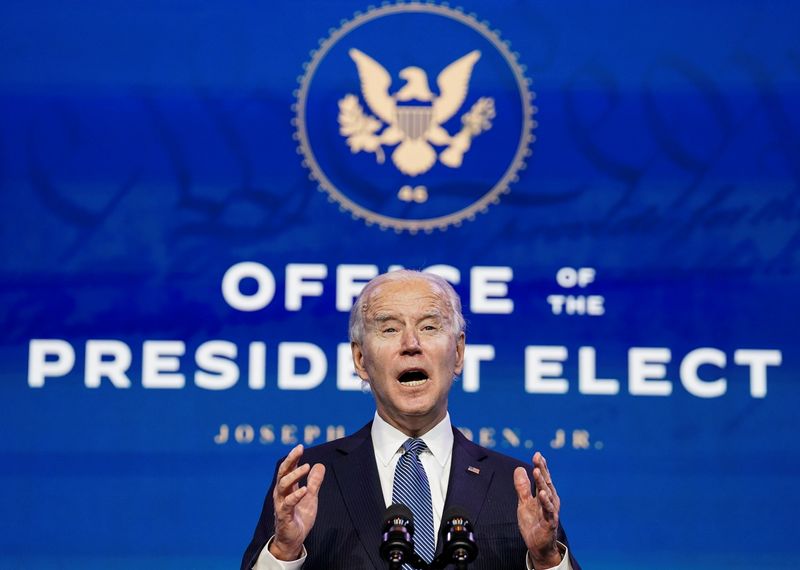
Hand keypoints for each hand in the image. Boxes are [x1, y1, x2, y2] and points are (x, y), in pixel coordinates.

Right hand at [269, 444, 325, 560]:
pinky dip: (296, 496)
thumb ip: (314, 482)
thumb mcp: (310, 497)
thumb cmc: (299, 517)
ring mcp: (281, 504)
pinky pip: (288, 504)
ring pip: (283, 485)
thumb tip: (319, 465)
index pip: (287, 469)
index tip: (300, 447)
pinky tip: (305, 490)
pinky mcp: (284, 516)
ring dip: (294, 475)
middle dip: (290, 460)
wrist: (293, 540)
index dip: (293, 458)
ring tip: (306, 467)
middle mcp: (281, 494)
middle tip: (299, 450)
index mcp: (287, 488)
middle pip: (282, 473)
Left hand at [513, 452, 561, 568]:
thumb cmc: (533, 523)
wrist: (538, 545)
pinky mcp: (550, 522)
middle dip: (542, 469)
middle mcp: (550, 500)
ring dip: (542, 482)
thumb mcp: (524, 502)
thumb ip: (522, 486)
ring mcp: (550, 511)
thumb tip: (519, 468)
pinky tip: (542, 493)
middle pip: (545, 482)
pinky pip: (548, 510)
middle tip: (537, 457)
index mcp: (544, 495)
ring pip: (547, 494)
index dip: (541, 466)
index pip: (542, 478)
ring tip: (537, 471)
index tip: (537, 454)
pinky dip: (546, 502)